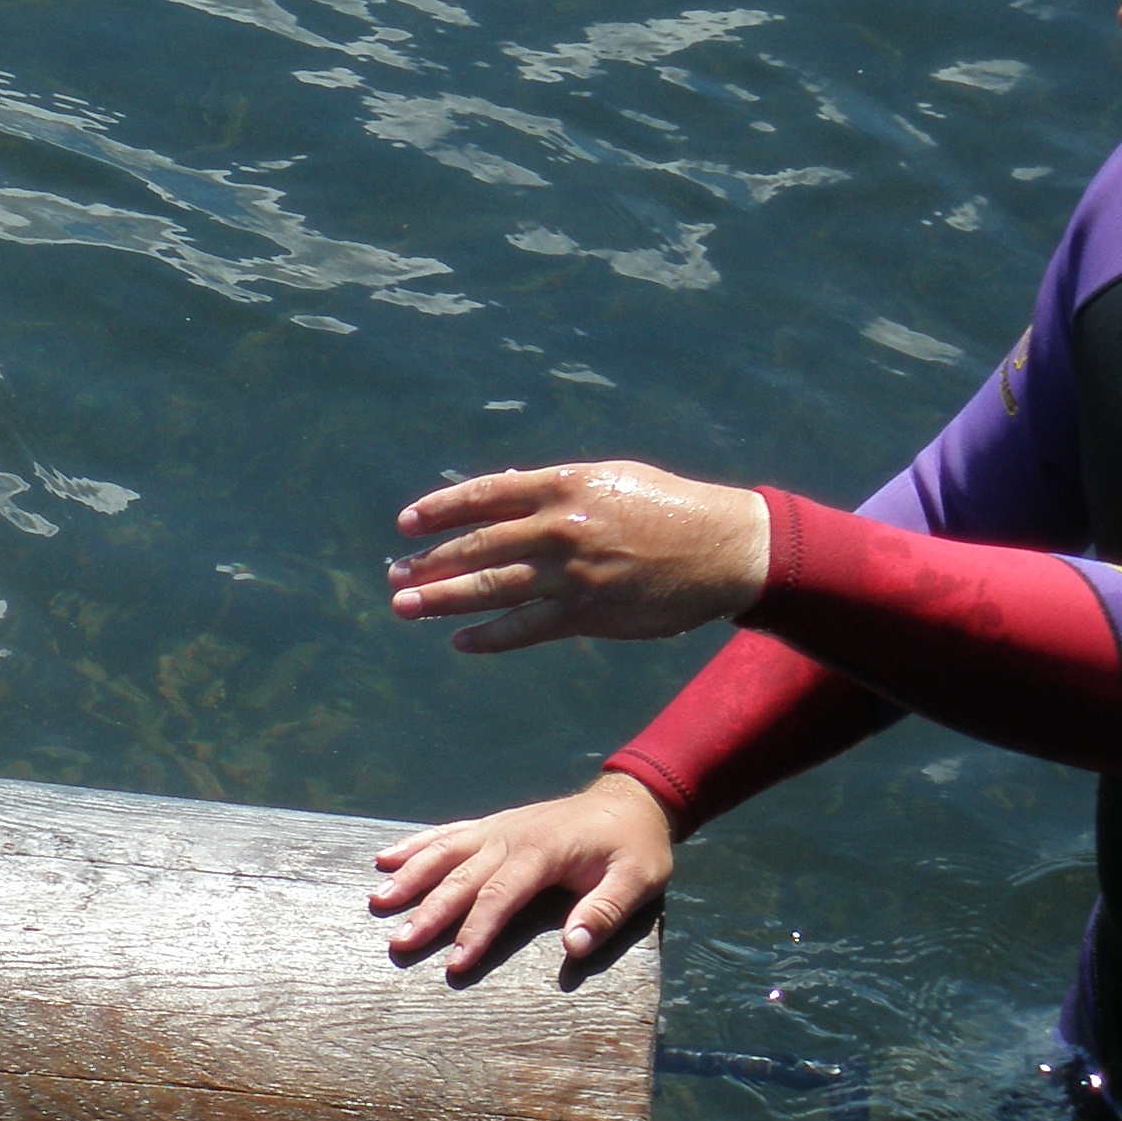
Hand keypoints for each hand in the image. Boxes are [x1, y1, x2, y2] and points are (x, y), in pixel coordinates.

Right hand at [369, 771, 673, 976]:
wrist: (630, 800)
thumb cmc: (636, 847)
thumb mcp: (637, 879)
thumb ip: (605, 911)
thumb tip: (574, 947)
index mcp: (542, 852)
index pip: (500, 895)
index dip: (476, 930)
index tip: (455, 963)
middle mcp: (510, 837)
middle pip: (461, 877)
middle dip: (428, 911)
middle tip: (398, 942)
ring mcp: (497, 828)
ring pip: (444, 852)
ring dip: (410, 875)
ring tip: (378, 899)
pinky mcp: (493, 825)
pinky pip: (447, 833)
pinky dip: (415, 845)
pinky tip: (386, 858)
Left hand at [388, 461, 767, 651]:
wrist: (727, 547)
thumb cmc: (665, 506)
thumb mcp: (607, 479)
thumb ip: (551, 489)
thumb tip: (499, 493)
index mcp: (562, 485)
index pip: (483, 496)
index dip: (439, 510)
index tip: (406, 524)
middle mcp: (560, 527)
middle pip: (476, 546)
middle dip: (428, 562)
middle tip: (394, 576)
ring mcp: (572, 573)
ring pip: (490, 589)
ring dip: (441, 599)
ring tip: (404, 606)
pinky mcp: (588, 613)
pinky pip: (525, 628)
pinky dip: (488, 637)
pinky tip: (460, 641)